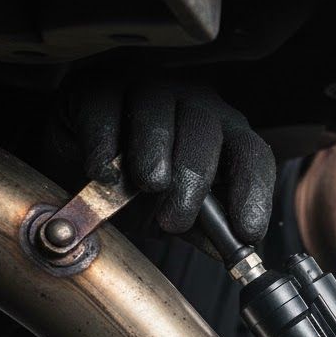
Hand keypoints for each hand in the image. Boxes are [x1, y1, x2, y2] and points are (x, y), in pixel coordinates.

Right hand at [50, 76, 274, 244]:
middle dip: (193, 181)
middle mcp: (193, 102)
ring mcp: (146, 87)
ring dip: (154, 159)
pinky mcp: (96, 87)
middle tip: (174, 219)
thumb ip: (205, 227)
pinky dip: (106, 148)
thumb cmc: (141, 186)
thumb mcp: (179, 212)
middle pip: (204, 131)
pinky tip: (104, 173)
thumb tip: (231, 249)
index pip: (252, 154)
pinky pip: (105, 112)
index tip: (247, 232)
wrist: (82, 165)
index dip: (253, 192)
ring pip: (157, 114)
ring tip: (147, 187)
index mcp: (225, 132)